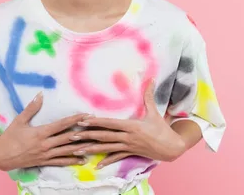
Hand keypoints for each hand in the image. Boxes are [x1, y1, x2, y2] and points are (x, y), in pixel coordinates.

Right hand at [0, 92, 90, 170]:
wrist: (0, 157)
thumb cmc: (9, 137)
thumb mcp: (19, 121)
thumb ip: (31, 108)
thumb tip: (40, 94)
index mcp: (41, 133)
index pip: (62, 125)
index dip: (75, 119)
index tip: (87, 115)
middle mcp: (45, 144)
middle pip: (68, 138)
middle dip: (83, 132)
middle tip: (96, 128)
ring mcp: (46, 155)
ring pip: (66, 151)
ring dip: (80, 147)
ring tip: (94, 144)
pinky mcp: (44, 162)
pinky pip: (60, 162)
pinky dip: (72, 161)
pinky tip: (82, 159)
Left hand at [70, 82, 186, 168]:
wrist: (171, 148)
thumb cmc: (162, 129)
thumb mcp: (154, 112)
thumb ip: (149, 96)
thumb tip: (151, 79)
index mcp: (132, 126)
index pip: (110, 123)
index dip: (96, 122)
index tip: (83, 121)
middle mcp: (127, 137)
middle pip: (104, 136)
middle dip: (88, 136)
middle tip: (72, 135)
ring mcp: (128, 147)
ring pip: (107, 148)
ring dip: (92, 149)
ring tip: (78, 150)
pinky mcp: (131, 153)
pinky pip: (116, 157)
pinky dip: (107, 160)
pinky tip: (96, 164)